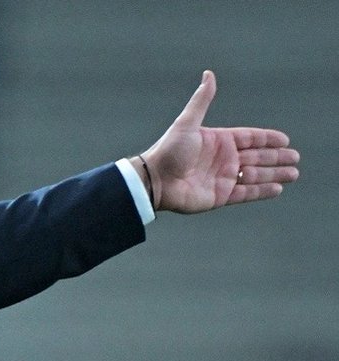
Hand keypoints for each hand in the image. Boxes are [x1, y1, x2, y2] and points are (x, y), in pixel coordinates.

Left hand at [138, 70, 299, 213]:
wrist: (156, 180)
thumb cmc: (169, 150)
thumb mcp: (187, 122)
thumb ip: (202, 100)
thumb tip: (208, 74)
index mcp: (219, 141)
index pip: (250, 138)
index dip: (268, 139)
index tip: (285, 140)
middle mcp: (223, 159)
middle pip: (257, 157)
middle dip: (277, 158)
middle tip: (295, 158)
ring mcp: (223, 178)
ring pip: (256, 175)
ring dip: (275, 174)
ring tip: (293, 174)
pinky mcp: (221, 196)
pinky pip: (247, 193)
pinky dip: (262, 191)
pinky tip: (278, 189)